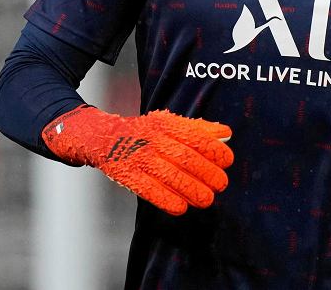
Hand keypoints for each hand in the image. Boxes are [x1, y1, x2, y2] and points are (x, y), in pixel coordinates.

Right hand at [41, 105, 232, 214]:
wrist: (103, 138)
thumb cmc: (145, 133)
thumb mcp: (169, 123)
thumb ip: (198, 128)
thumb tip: (226, 133)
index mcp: (165, 124)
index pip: (195, 136)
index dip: (214, 150)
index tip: (227, 161)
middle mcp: (152, 139)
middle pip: (185, 158)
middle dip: (207, 173)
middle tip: (220, 184)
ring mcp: (138, 157)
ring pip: (170, 176)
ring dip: (192, 190)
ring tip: (206, 200)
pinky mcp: (127, 175)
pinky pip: (149, 190)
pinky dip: (166, 200)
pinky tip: (181, 207)